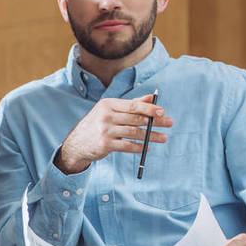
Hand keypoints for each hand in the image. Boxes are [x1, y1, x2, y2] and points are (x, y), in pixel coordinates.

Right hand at [55, 94, 172, 174]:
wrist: (76, 144)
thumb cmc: (97, 125)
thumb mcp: (110, 112)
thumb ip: (131, 104)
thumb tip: (152, 98)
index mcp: (108, 105)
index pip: (133, 105)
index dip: (149, 108)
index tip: (163, 112)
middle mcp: (105, 116)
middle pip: (136, 118)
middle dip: (155, 121)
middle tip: (169, 123)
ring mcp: (105, 131)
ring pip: (134, 132)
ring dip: (151, 136)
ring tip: (163, 138)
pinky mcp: (105, 144)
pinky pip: (127, 146)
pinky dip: (139, 147)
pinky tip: (147, 147)